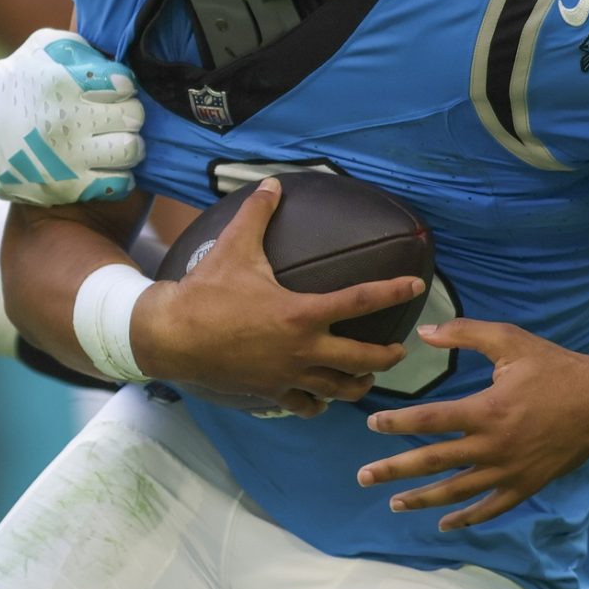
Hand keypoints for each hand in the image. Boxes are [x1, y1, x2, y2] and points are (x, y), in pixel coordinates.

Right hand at [0, 30, 144, 205]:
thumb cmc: (7, 90)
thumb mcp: (35, 51)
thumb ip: (76, 47)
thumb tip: (110, 55)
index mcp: (62, 83)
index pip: (122, 82)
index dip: (124, 85)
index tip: (116, 90)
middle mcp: (69, 119)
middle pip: (132, 115)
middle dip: (131, 113)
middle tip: (119, 116)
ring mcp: (70, 156)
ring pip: (131, 149)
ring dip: (130, 144)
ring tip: (117, 141)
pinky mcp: (69, 186)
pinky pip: (118, 183)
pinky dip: (121, 175)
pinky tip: (109, 166)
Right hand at [132, 178, 419, 417]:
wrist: (171, 336)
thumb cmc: (206, 291)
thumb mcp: (234, 246)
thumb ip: (258, 213)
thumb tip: (271, 183)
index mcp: (301, 313)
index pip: (359, 301)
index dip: (392, 291)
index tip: (416, 286)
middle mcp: (302, 349)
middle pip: (363, 359)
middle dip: (389, 356)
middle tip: (401, 349)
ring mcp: (288, 375)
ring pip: (340, 390)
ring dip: (359, 383)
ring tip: (368, 376)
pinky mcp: (271, 392)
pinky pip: (305, 406)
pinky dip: (319, 403)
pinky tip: (322, 397)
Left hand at [358, 319, 588, 531]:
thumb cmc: (554, 367)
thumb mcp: (509, 341)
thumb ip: (464, 334)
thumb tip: (423, 332)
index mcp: (487, 409)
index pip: (429, 420)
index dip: (396, 423)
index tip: (370, 425)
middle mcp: (494, 446)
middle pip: (434, 461)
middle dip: (395, 470)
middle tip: (363, 477)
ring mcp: (510, 470)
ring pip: (457, 491)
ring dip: (422, 499)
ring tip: (393, 502)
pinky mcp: (527, 485)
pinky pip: (491, 508)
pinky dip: (467, 518)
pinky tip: (444, 524)